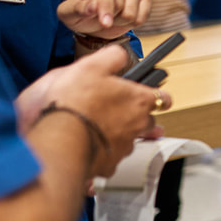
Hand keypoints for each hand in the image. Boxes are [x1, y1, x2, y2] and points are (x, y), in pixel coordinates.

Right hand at [18, 46, 170, 176]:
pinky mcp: (107, 165)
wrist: (57, 138)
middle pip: (148, 123)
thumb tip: (120, 54)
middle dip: (139, 118)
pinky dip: (102, 154)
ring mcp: (123, 147)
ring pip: (129, 142)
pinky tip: (90, 147)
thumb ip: (112, 57)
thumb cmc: (74, 102)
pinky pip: (110, 159)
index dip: (159, 96)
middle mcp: (136, 126)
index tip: (156, 96)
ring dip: (119, 136)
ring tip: (101, 130)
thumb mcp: (91, 65)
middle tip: (123, 113)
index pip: (163, 98)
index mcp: (138, 100)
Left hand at [57, 0, 151, 40]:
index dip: (106, 6)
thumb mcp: (68, 14)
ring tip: (111, 17)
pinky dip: (131, 24)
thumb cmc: (80, 13)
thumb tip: (94, 6)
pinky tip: (122, 18)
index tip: (105, 23)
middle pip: (119, 3)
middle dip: (109, 17)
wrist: (95, 21)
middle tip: (99, 18)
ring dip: (119, 21)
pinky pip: (142, 17)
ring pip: (131, 12)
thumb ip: (79, 9)